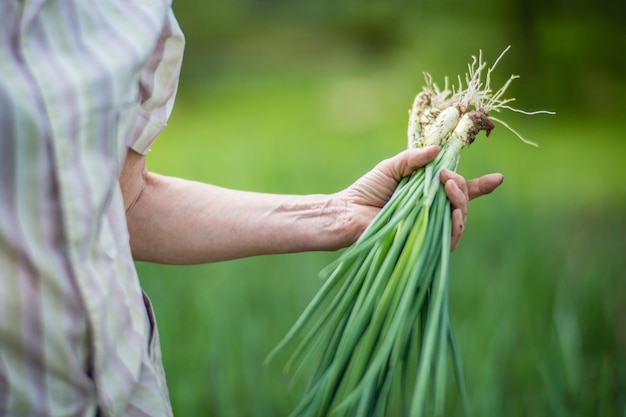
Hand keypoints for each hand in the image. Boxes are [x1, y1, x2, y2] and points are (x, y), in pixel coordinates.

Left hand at [339, 147, 503, 249]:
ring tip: (448, 188)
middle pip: (462, 201)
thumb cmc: (366, 190)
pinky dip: (456, 224)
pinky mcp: (425, 242)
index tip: (498, 178)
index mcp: (427, 192)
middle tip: (446, 177)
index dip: (480, 186)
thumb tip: (438, 150)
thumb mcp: (391, 167)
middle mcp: (432, 210)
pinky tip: (453, 213)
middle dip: (461, 186)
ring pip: (460, 217)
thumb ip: (414, 158)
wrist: (348, 212)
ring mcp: (430, 227)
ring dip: (460, 201)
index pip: (459, 190)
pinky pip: (450, 237)